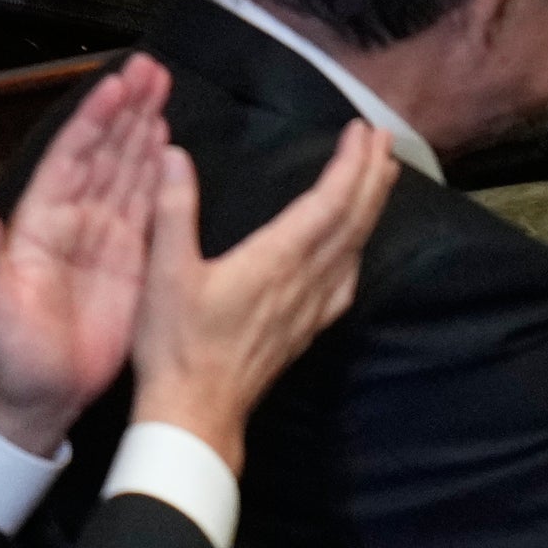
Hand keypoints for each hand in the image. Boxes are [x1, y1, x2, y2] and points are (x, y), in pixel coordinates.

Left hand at [0, 57, 170, 458]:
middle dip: (126, 108)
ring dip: (143, 127)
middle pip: (103, 151)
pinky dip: (156, 169)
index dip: (93, 121)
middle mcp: (73, 219)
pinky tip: (166, 140)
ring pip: (126, 168)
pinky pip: (145, 204)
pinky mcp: (130, 258)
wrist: (40, 399)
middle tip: (151, 68)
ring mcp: (103, 236)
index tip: (115, 84)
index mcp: (40, 224)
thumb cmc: (11, 357)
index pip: (70, 159)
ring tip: (162, 86)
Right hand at [127, 115, 393, 459]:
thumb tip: (174, 155)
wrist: (194, 416)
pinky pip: (346, 281)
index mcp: (276, 259)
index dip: (350, 164)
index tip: (361, 131)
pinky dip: (358, 250)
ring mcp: (310, 307)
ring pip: (354, 247)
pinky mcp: (306, 329)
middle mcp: (304, 280)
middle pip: (353, 219)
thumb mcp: (164, 273)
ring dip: (371, 206)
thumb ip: (173, 211)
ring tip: (383, 174)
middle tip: (384, 137)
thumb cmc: (176, 345)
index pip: (329, 202)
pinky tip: (356, 248)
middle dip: (371, 174)